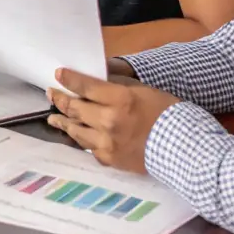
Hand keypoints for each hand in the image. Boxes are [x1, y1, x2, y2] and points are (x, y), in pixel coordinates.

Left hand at [46, 68, 178, 172]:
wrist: (182, 148)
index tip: (58, 74)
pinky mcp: (109, 159)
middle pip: (76, 108)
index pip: (86, 86)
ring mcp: (106, 143)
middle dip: (60, 99)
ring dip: (63, 122)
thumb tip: (99, 82)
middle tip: (51, 93)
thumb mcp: (144, 91)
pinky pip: (89, 148)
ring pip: (76, 130)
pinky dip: (81, 139)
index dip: (69, 79)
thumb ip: (118, 87)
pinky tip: (76, 135)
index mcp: (119, 100)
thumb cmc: (168, 114)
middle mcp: (108, 121)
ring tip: (54, 117)